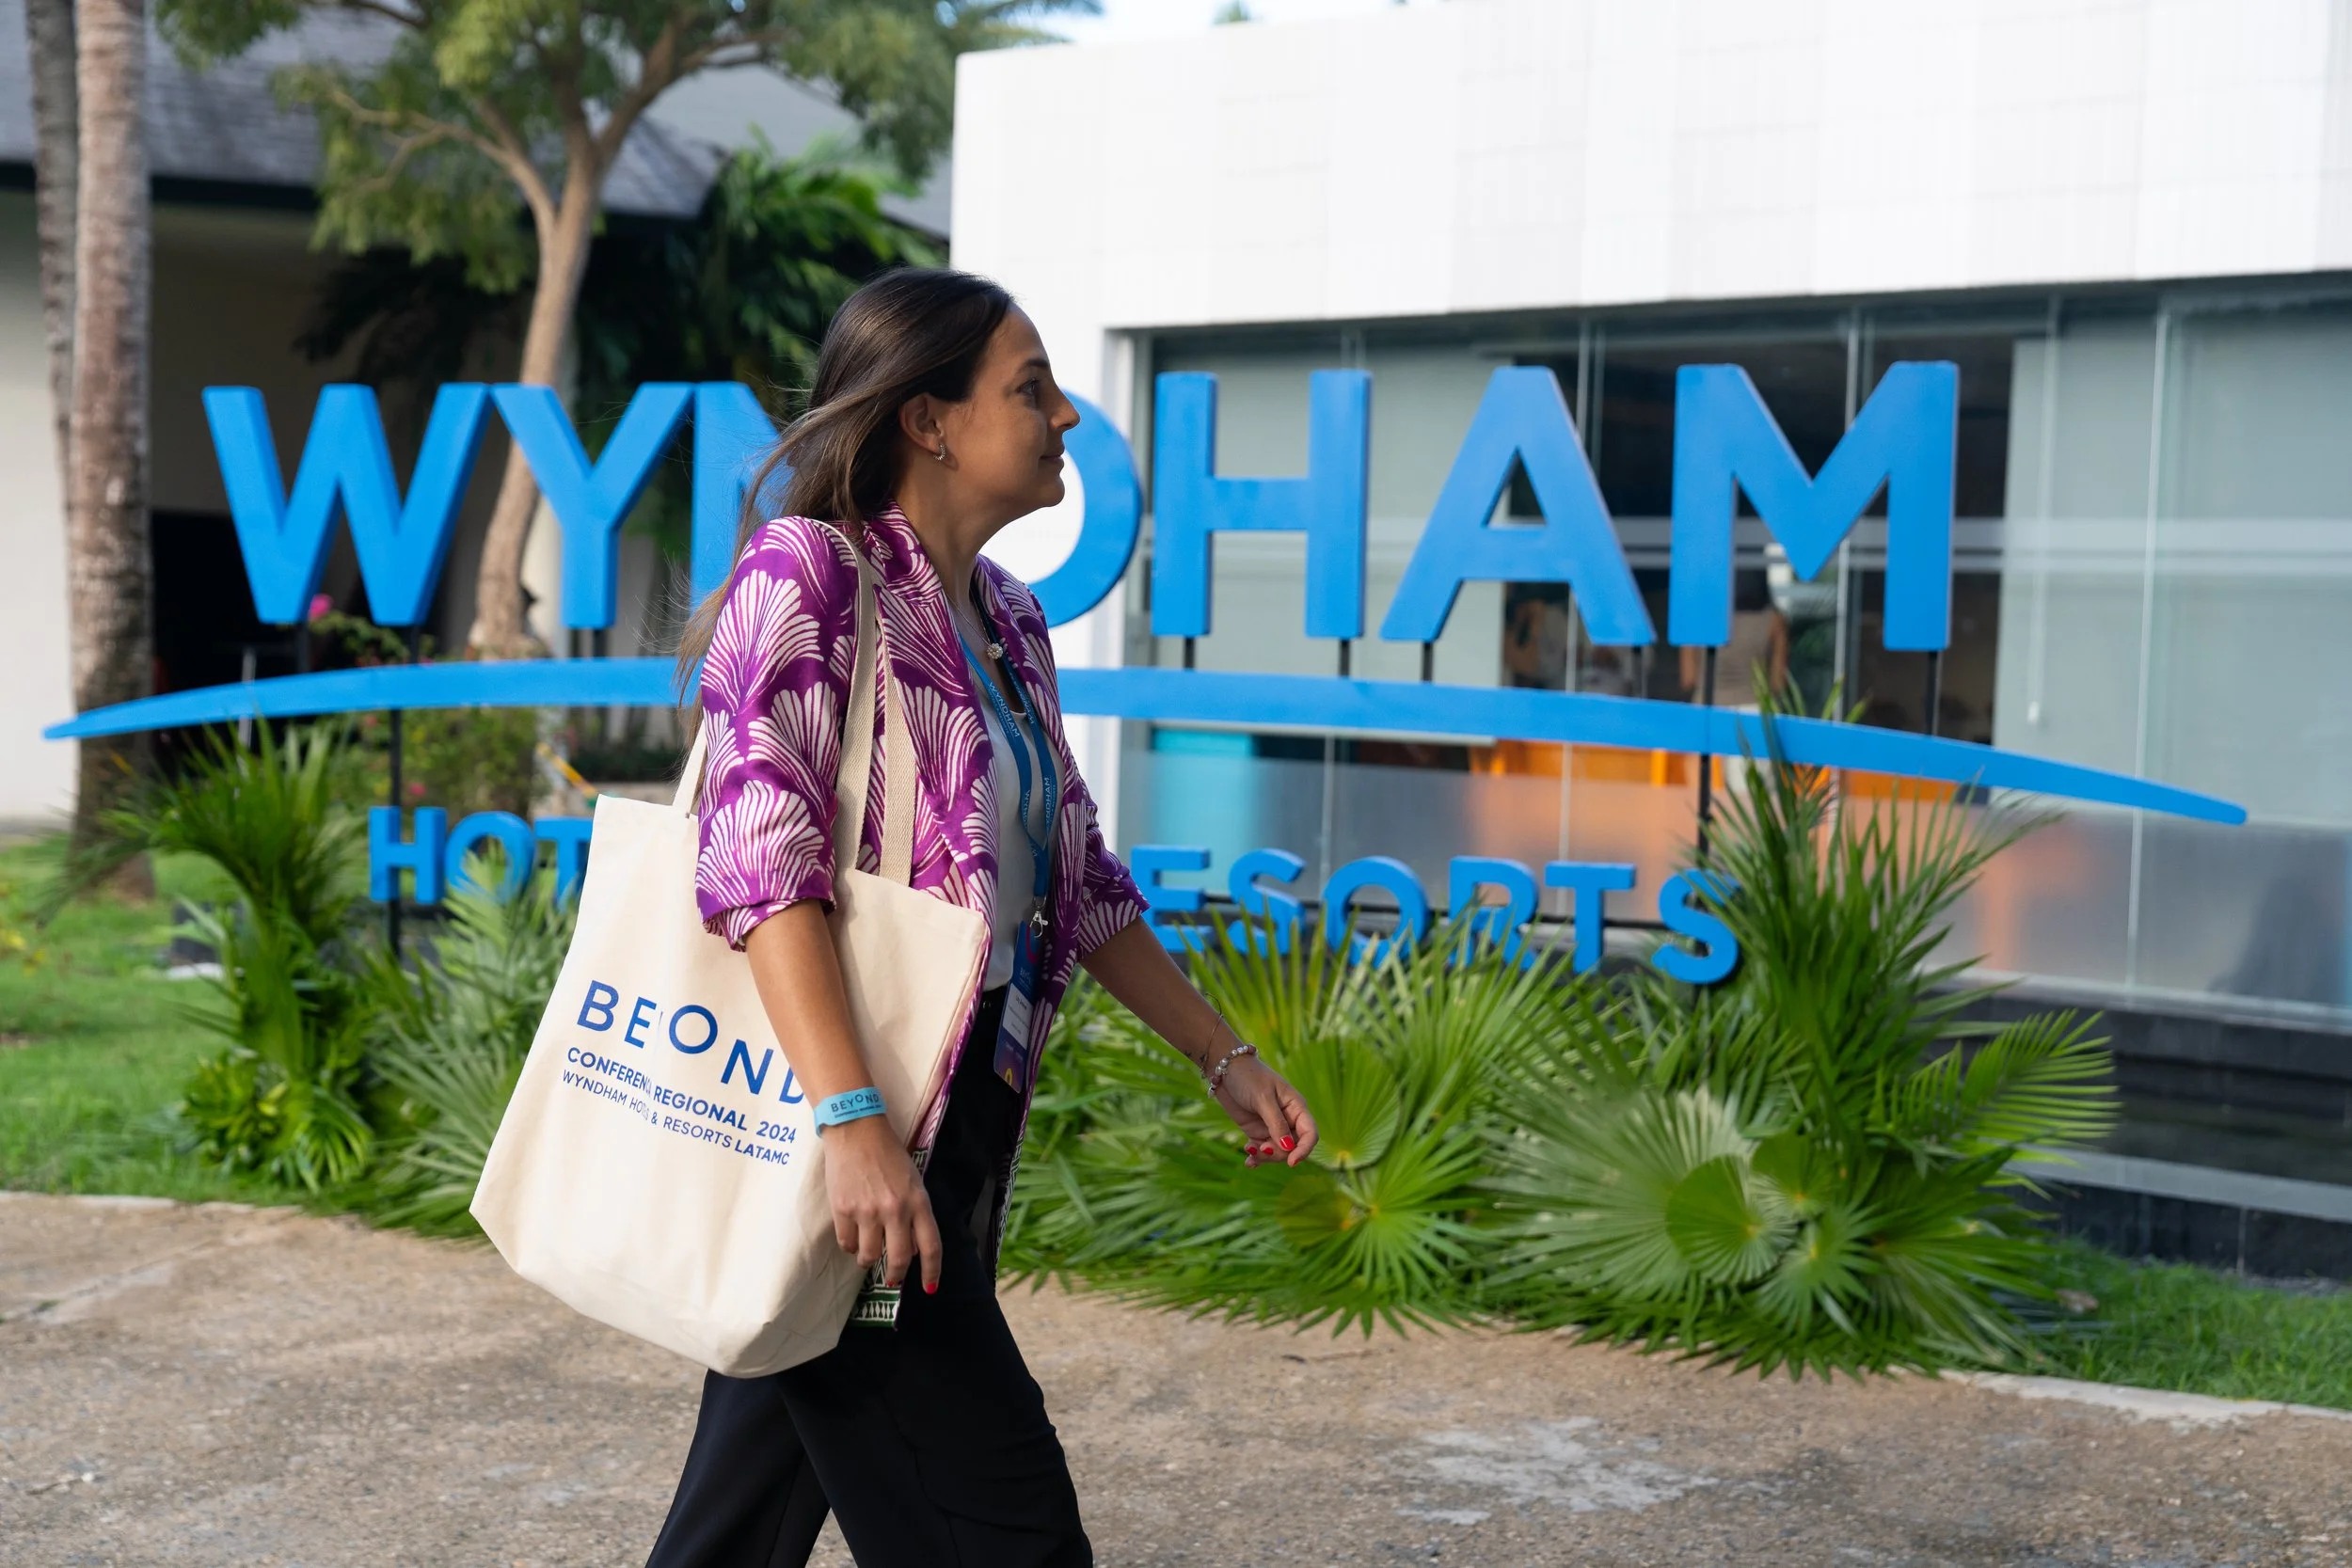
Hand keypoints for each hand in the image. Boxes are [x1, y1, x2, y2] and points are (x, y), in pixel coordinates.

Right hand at [820, 1114, 941, 1294]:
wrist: (856, 1130)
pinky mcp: (843, 1209)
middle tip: (892, 1277)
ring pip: (868, 1256)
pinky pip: (847, 1243)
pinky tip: (853, 1233)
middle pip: (898, 1259)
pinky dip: (850, 1244)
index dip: (931, 1272)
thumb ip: (915, 1214)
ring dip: (868, 1259)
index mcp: (918, 1202)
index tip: (929, 1288)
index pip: (931, 1247)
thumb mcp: (912, 1181)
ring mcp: (868, 1211)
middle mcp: (895, 1210)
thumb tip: (911, 1250)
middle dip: (895, 1274)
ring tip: (867, 1249)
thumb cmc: (888, 1154)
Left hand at [1215, 1052, 1318, 1168]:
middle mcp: (1288, 1119)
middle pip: (1293, 1147)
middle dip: (1278, 1154)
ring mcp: (1272, 1127)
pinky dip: (1257, 1157)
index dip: (1304, 1150)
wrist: (1224, 1069)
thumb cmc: (1248, 1076)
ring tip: (1249, 1150)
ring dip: (1265, 1156)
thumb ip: (1276, 1123)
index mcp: (1296, 1107)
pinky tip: (1248, 1162)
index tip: (1291, 1162)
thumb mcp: (1263, 1098)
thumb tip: (1289, 1148)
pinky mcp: (1257, 1131)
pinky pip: (1262, 1150)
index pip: (1310, 1134)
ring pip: (1277, 1152)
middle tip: (1259, 1149)